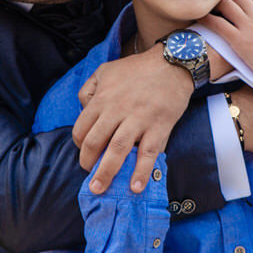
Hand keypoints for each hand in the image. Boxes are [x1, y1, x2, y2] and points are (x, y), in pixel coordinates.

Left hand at [74, 44, 190, 193]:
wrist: (172, 63)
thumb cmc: (137, 69)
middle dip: (87, 163)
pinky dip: (141, 172)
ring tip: (100, 189)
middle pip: (94, 142)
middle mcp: (116, 111)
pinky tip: (135, 187)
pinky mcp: (158, 127)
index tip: (85, 154)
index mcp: (102, 99)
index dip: (79, 145)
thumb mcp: (105, 70)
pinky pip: (148, 153)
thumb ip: (89, 89)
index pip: (81, 129)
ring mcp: (138, 120)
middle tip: (89, 176)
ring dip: (106, 173)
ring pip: (117, 150)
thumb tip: (82, 109)